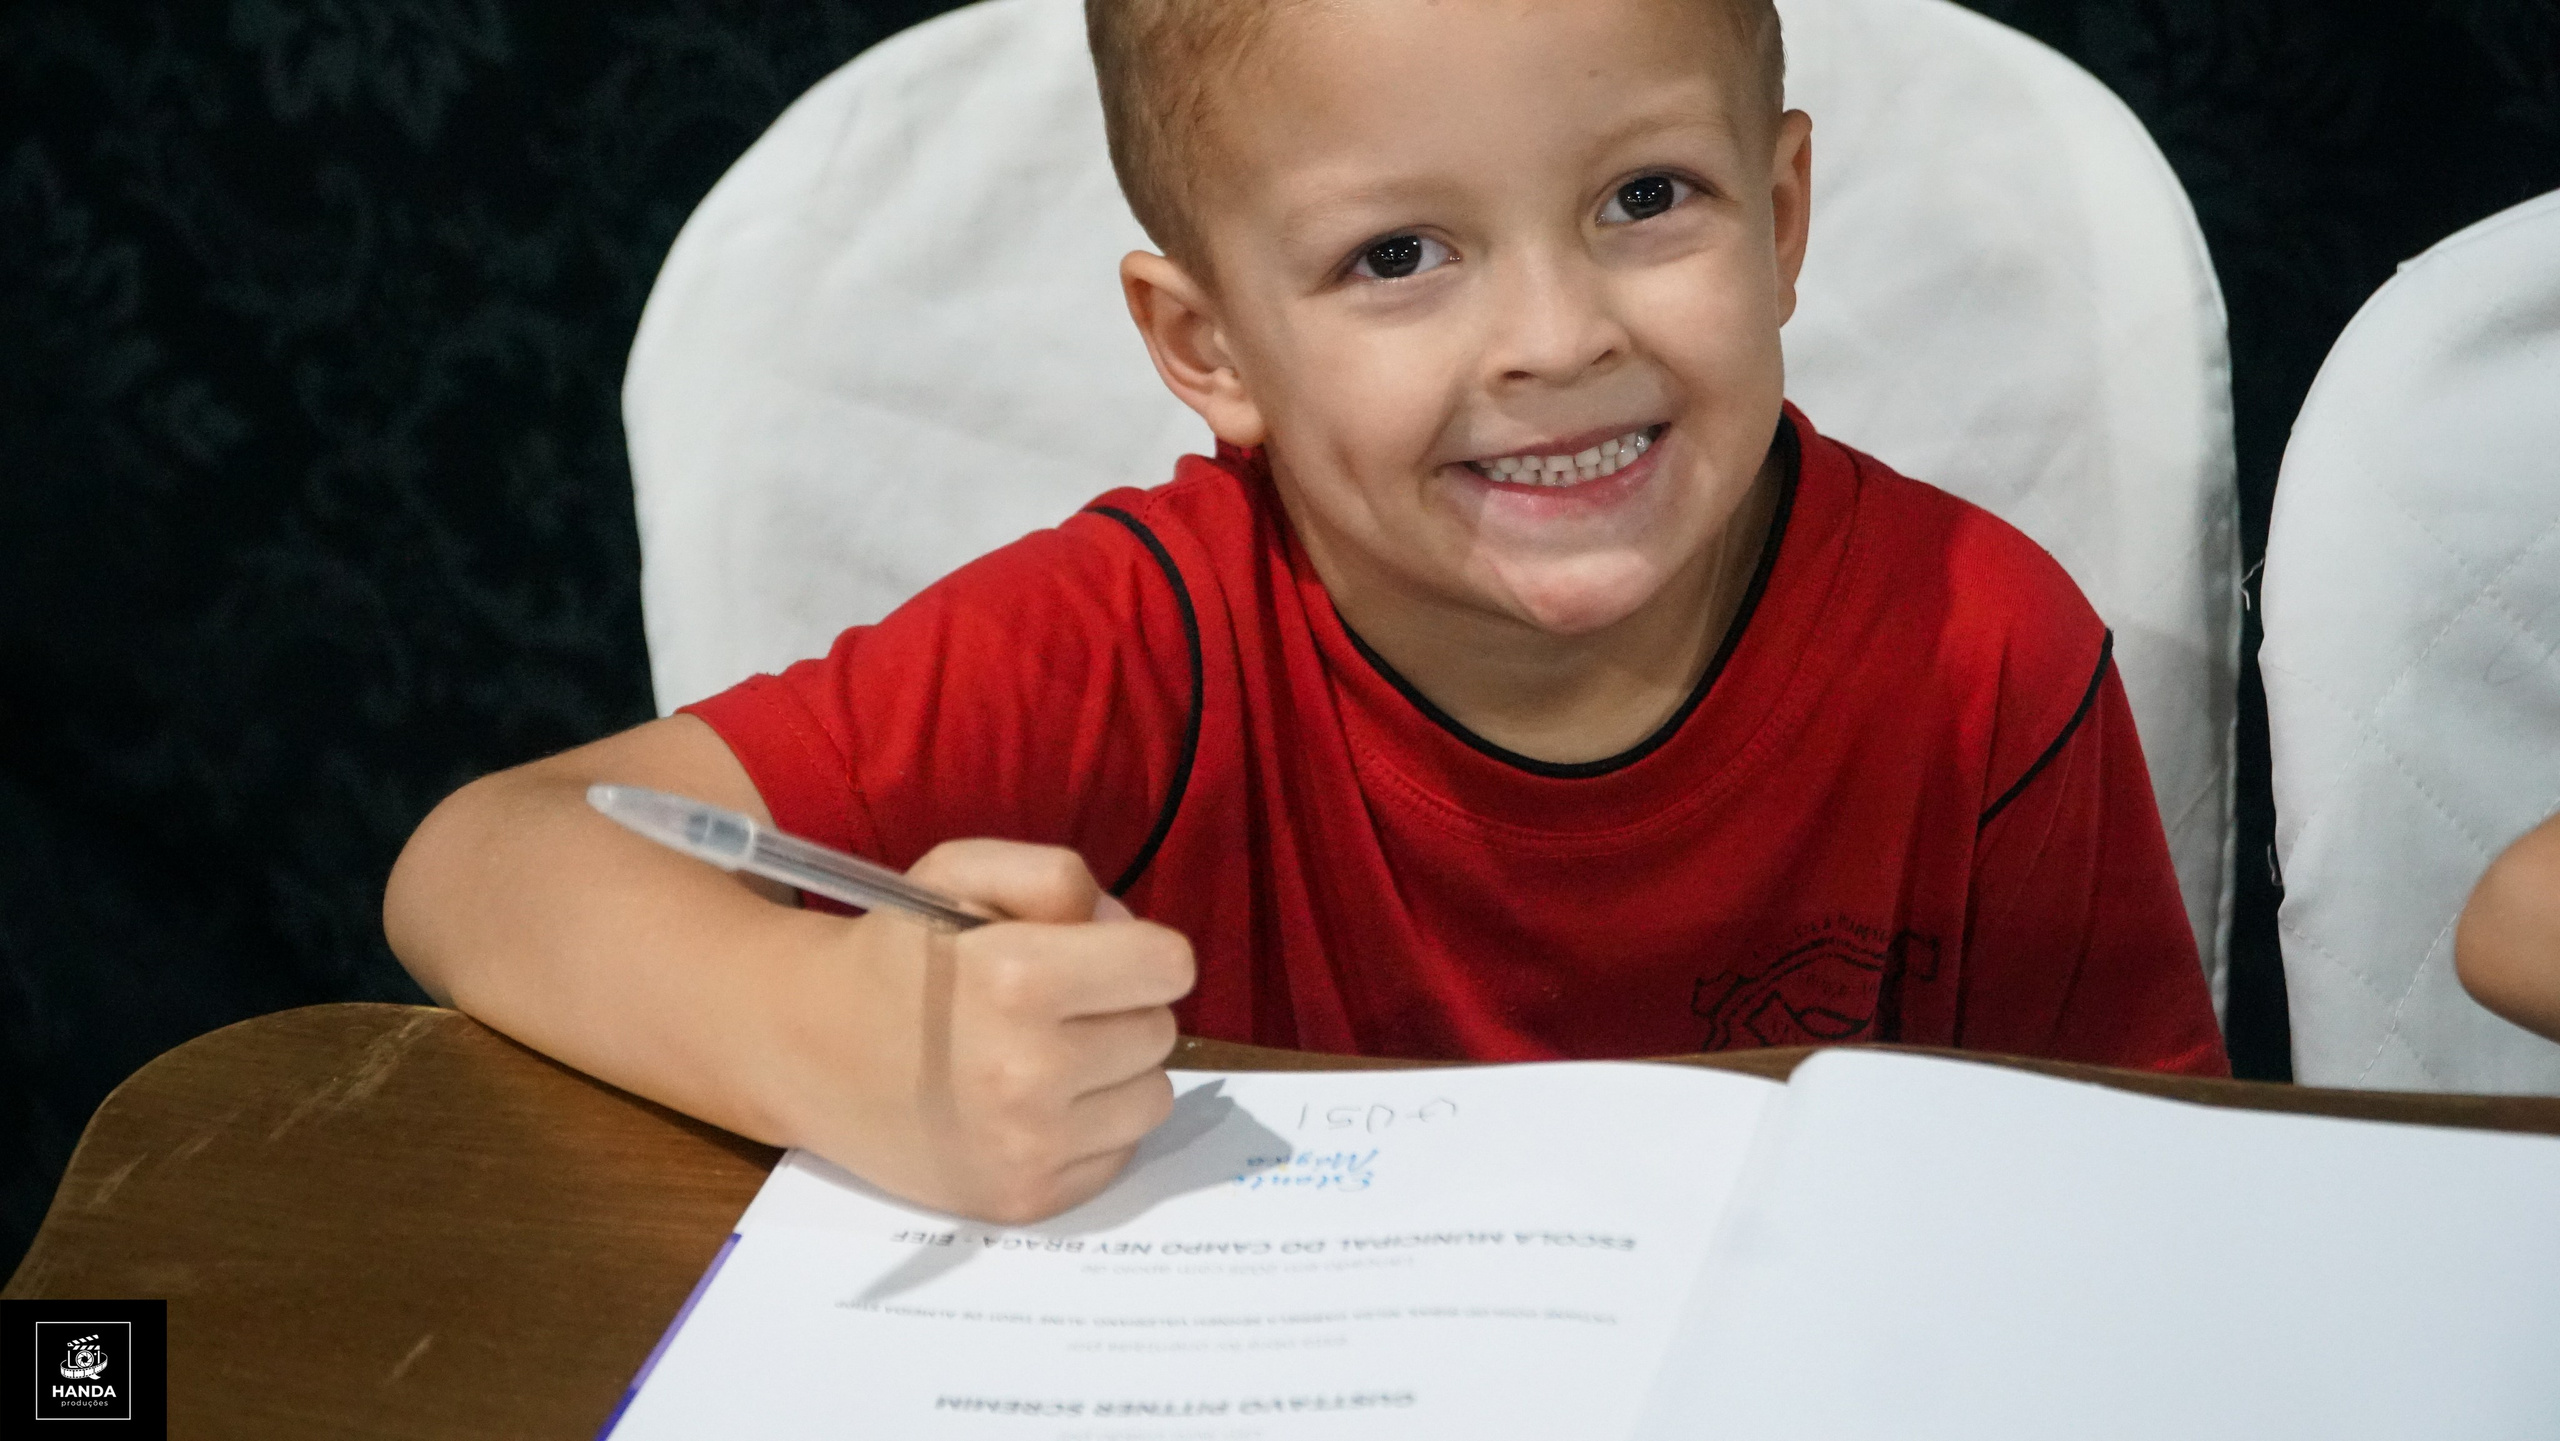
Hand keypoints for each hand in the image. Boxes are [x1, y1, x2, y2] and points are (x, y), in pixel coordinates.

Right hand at [773, 839, 1195, 1224]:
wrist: (805, 1050)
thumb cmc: (894, 955)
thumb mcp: (962, 872)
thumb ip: (1057, 878)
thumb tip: (1129, 936)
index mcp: (1018, 978)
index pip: (1169, 967)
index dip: (1140, 953)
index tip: (1100, 958)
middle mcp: (1029, 1070)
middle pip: (1160, 1031)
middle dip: (1120, 1009)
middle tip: (1055, 1007)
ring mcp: (1028, 1146)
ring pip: (1153, 1097)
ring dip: (1116, 1073)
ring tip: (1049, 1057)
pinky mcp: (1025, 1201)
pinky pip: (1120, 1154)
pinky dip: (1092, 1129)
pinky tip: (1035, 1108)